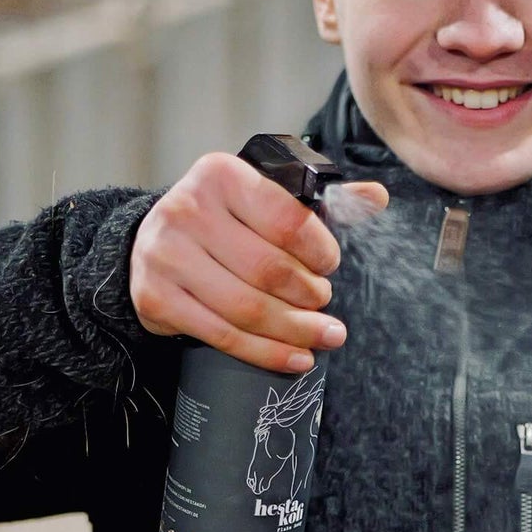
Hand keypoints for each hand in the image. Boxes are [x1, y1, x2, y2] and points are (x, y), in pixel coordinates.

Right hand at [129, 152, 389, 372]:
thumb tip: (377, 196)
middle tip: (324, 301)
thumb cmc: (226, 220)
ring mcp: (165, 256)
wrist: (155, 241)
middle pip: (269, 270)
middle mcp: (186, 210)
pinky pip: (223, 335)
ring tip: (324, 335)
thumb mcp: (267, 198)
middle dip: (310, 294)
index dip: (319, 250)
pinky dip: (267, 352)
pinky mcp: (155, 298)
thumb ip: (321, 200)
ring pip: (247, 308)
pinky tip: (296, 357)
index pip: (287, 220)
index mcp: (221, 175)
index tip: (329, 265)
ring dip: (296, 330)